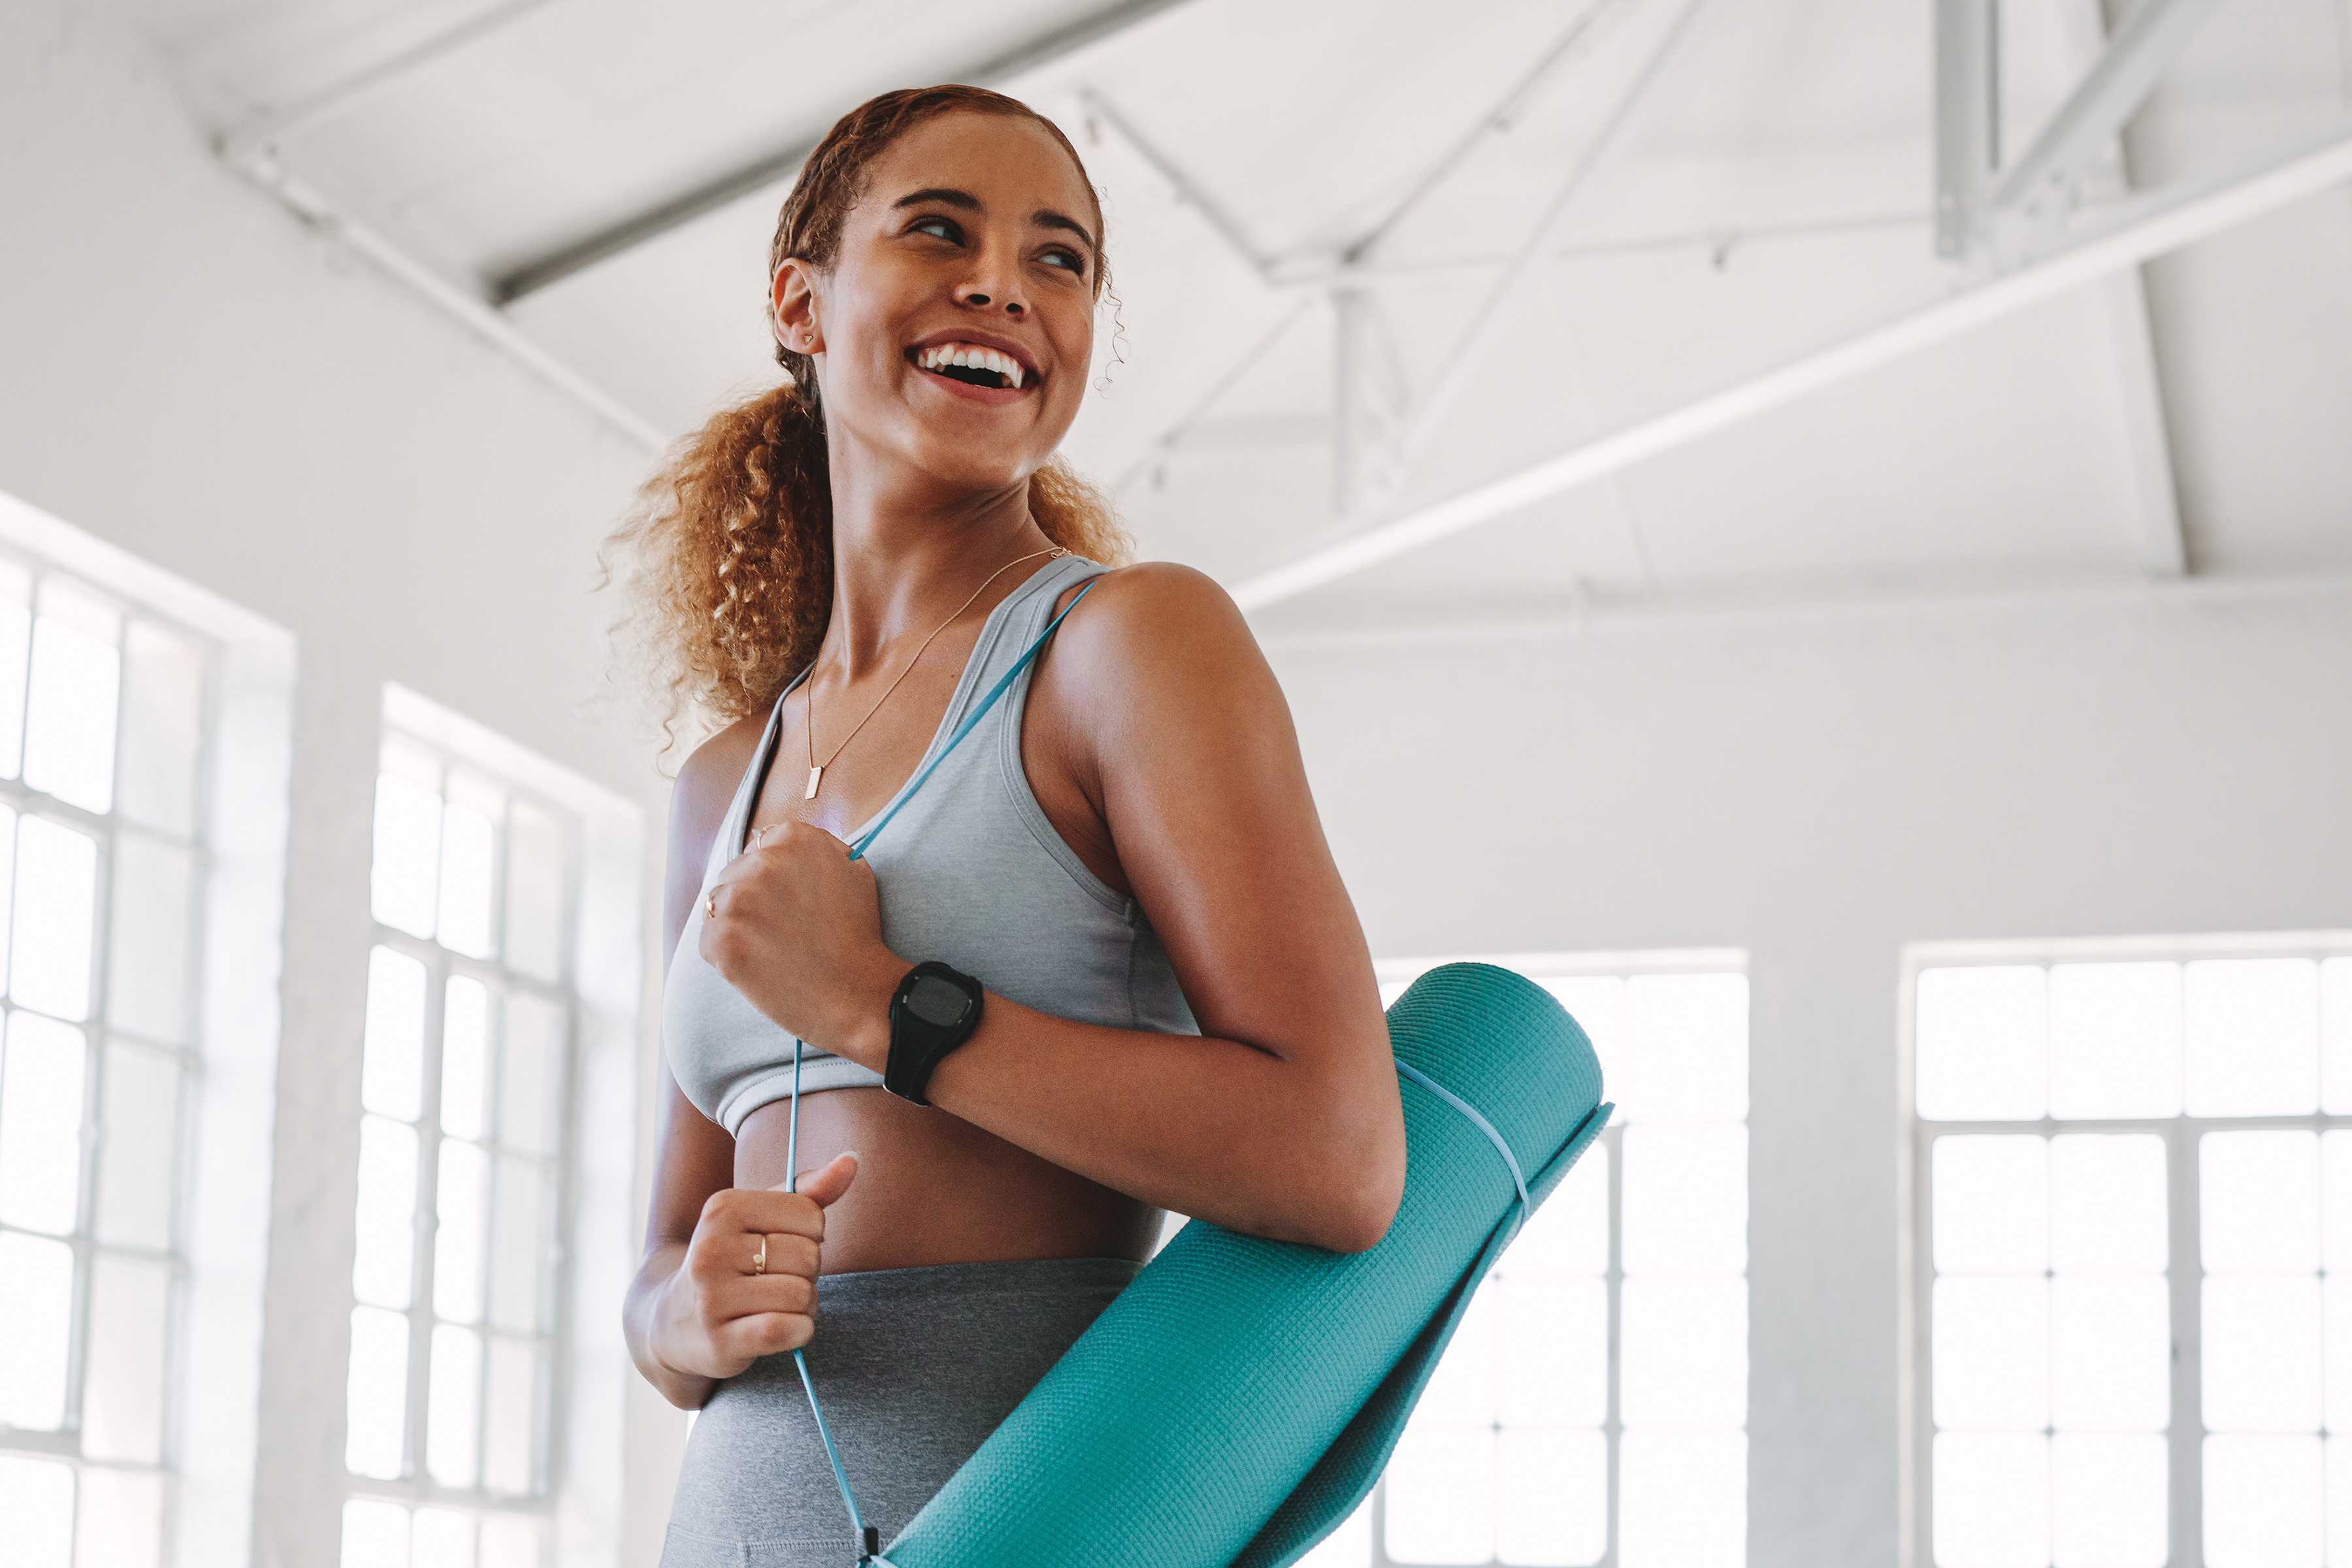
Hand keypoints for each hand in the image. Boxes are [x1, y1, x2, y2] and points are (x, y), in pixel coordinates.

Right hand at [648, 1153, 858, 1380]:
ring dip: (804, 1305)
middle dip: (808, 1273)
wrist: (674, 1320)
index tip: (784, 1244)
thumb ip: (810, 1190)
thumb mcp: (763, 1218)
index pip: (811, 1215)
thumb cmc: (734, 1260)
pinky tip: (783, 1329)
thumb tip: (852, 1160)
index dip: (812, 1235)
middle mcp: (711, 1248)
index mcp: (723, 1208)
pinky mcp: (719, 1340)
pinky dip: (799, 1331)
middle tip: (779, 1279)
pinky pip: (785, 1330)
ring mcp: (711, 1297)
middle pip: (809, 1257)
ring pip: (801, 1295)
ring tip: (778, 1304)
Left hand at [700, 820, 900, 1066]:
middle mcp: (763, 860)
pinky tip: (758, 966)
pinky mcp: (721, 937)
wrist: (856, 993)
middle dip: (751, 899)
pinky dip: (726, 955)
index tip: (784, 901)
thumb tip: (787, 849)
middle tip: (779, 931)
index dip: (771, 877)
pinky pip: (709, 939)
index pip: (761, 847)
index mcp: (795, 837)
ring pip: (717, 905)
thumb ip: (819, 850)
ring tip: (769, 949)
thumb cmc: (859, 936)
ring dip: (736, 924)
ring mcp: (739, 899)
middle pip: (735, 873)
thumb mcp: (854, 871)